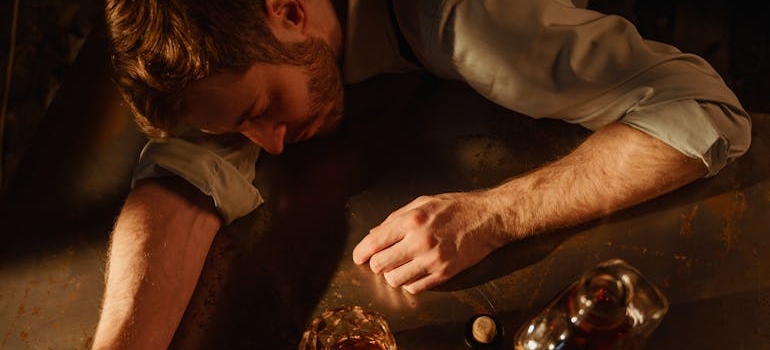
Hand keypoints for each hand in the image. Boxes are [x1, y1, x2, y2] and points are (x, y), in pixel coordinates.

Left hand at [352, 191, 510, 293]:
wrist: (489, 218)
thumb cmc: (457, 207)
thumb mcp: (423, 202)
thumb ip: (396, 218)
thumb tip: (375, 233)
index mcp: (411, 221)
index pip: (374, 243)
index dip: (361, 253)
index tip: (359, 257)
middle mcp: (419, 241)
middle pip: (380, 265)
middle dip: (377, 264)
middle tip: (382, 259)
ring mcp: (432, 260)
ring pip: (395, 280)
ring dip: (393, 275)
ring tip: (400, 266)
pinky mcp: (444, 274)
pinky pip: (415, 288)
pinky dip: (410, 283)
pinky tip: (415, 272)